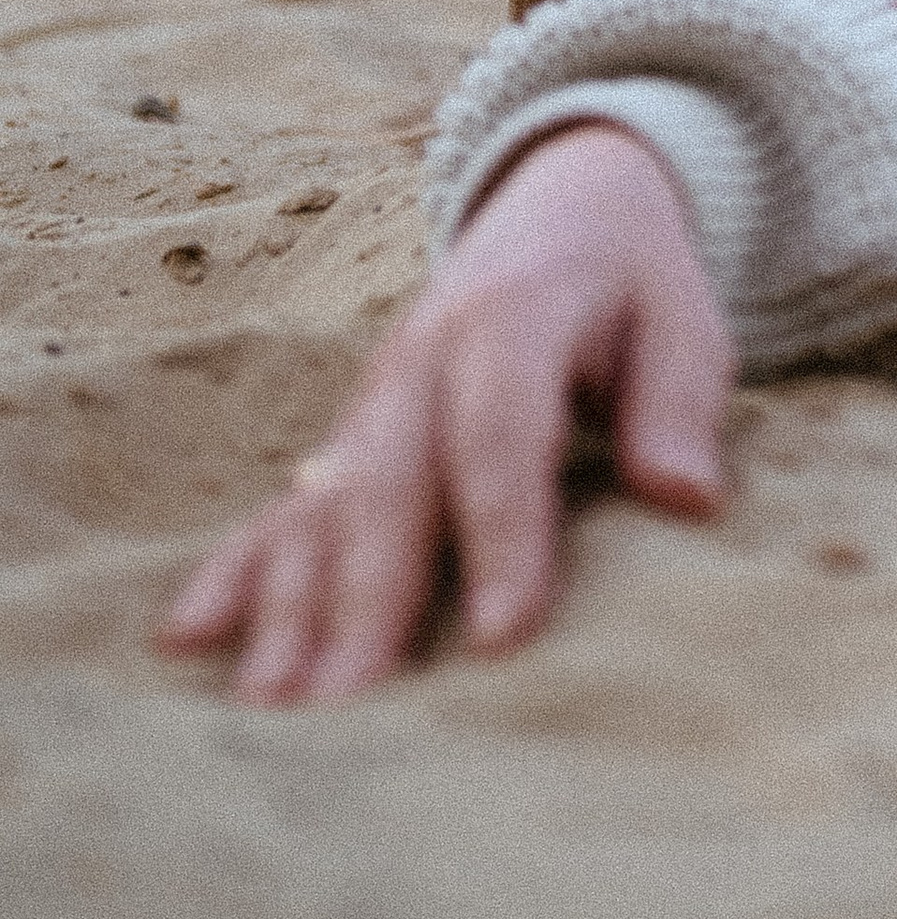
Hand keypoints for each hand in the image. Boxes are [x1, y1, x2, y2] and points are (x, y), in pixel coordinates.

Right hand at [157, 119, 732, 704]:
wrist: (564, 200)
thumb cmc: (634, 283)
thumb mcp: (684, 318)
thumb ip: (680, 404)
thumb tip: (687, 499)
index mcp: (513, 320)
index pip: (502, 433)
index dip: (502, 533)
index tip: (501, 638)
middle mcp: (424, 358)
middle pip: (391, 485)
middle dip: (369, 601)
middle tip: (352, 718)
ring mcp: (375, 399)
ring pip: (324, 507)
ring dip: (291, 606)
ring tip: (269, 712)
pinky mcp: (349, 433)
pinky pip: (282, 504)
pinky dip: (235, 570)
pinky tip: (187, 639)